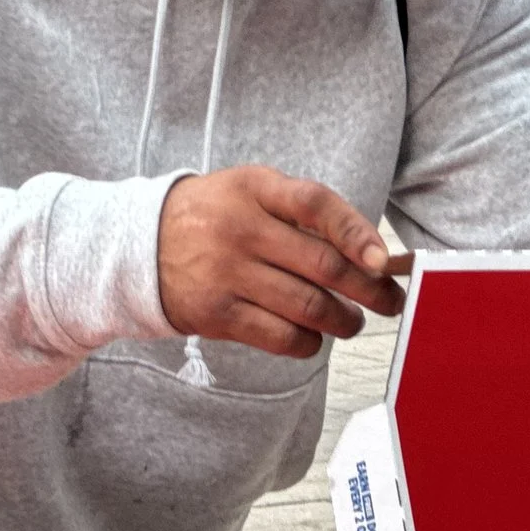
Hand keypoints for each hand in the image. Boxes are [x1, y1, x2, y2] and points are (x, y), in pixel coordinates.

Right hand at [158, 166, 404, 359]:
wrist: (139, 244)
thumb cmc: (214, 215)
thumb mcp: (251, 190)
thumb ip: (303, 210)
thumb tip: (368, 251)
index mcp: (255, 189)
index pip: (316, 205)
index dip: (357, 233)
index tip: (383, 261)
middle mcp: (241, 229)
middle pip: (322, 265)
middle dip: (368, 289)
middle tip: (390, 301)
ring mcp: (227, 274)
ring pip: (307, 306)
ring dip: (344, 320)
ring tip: (353, 321)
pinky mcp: (217, 314)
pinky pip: (279, 336)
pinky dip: (308, 342)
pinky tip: (315, 337)